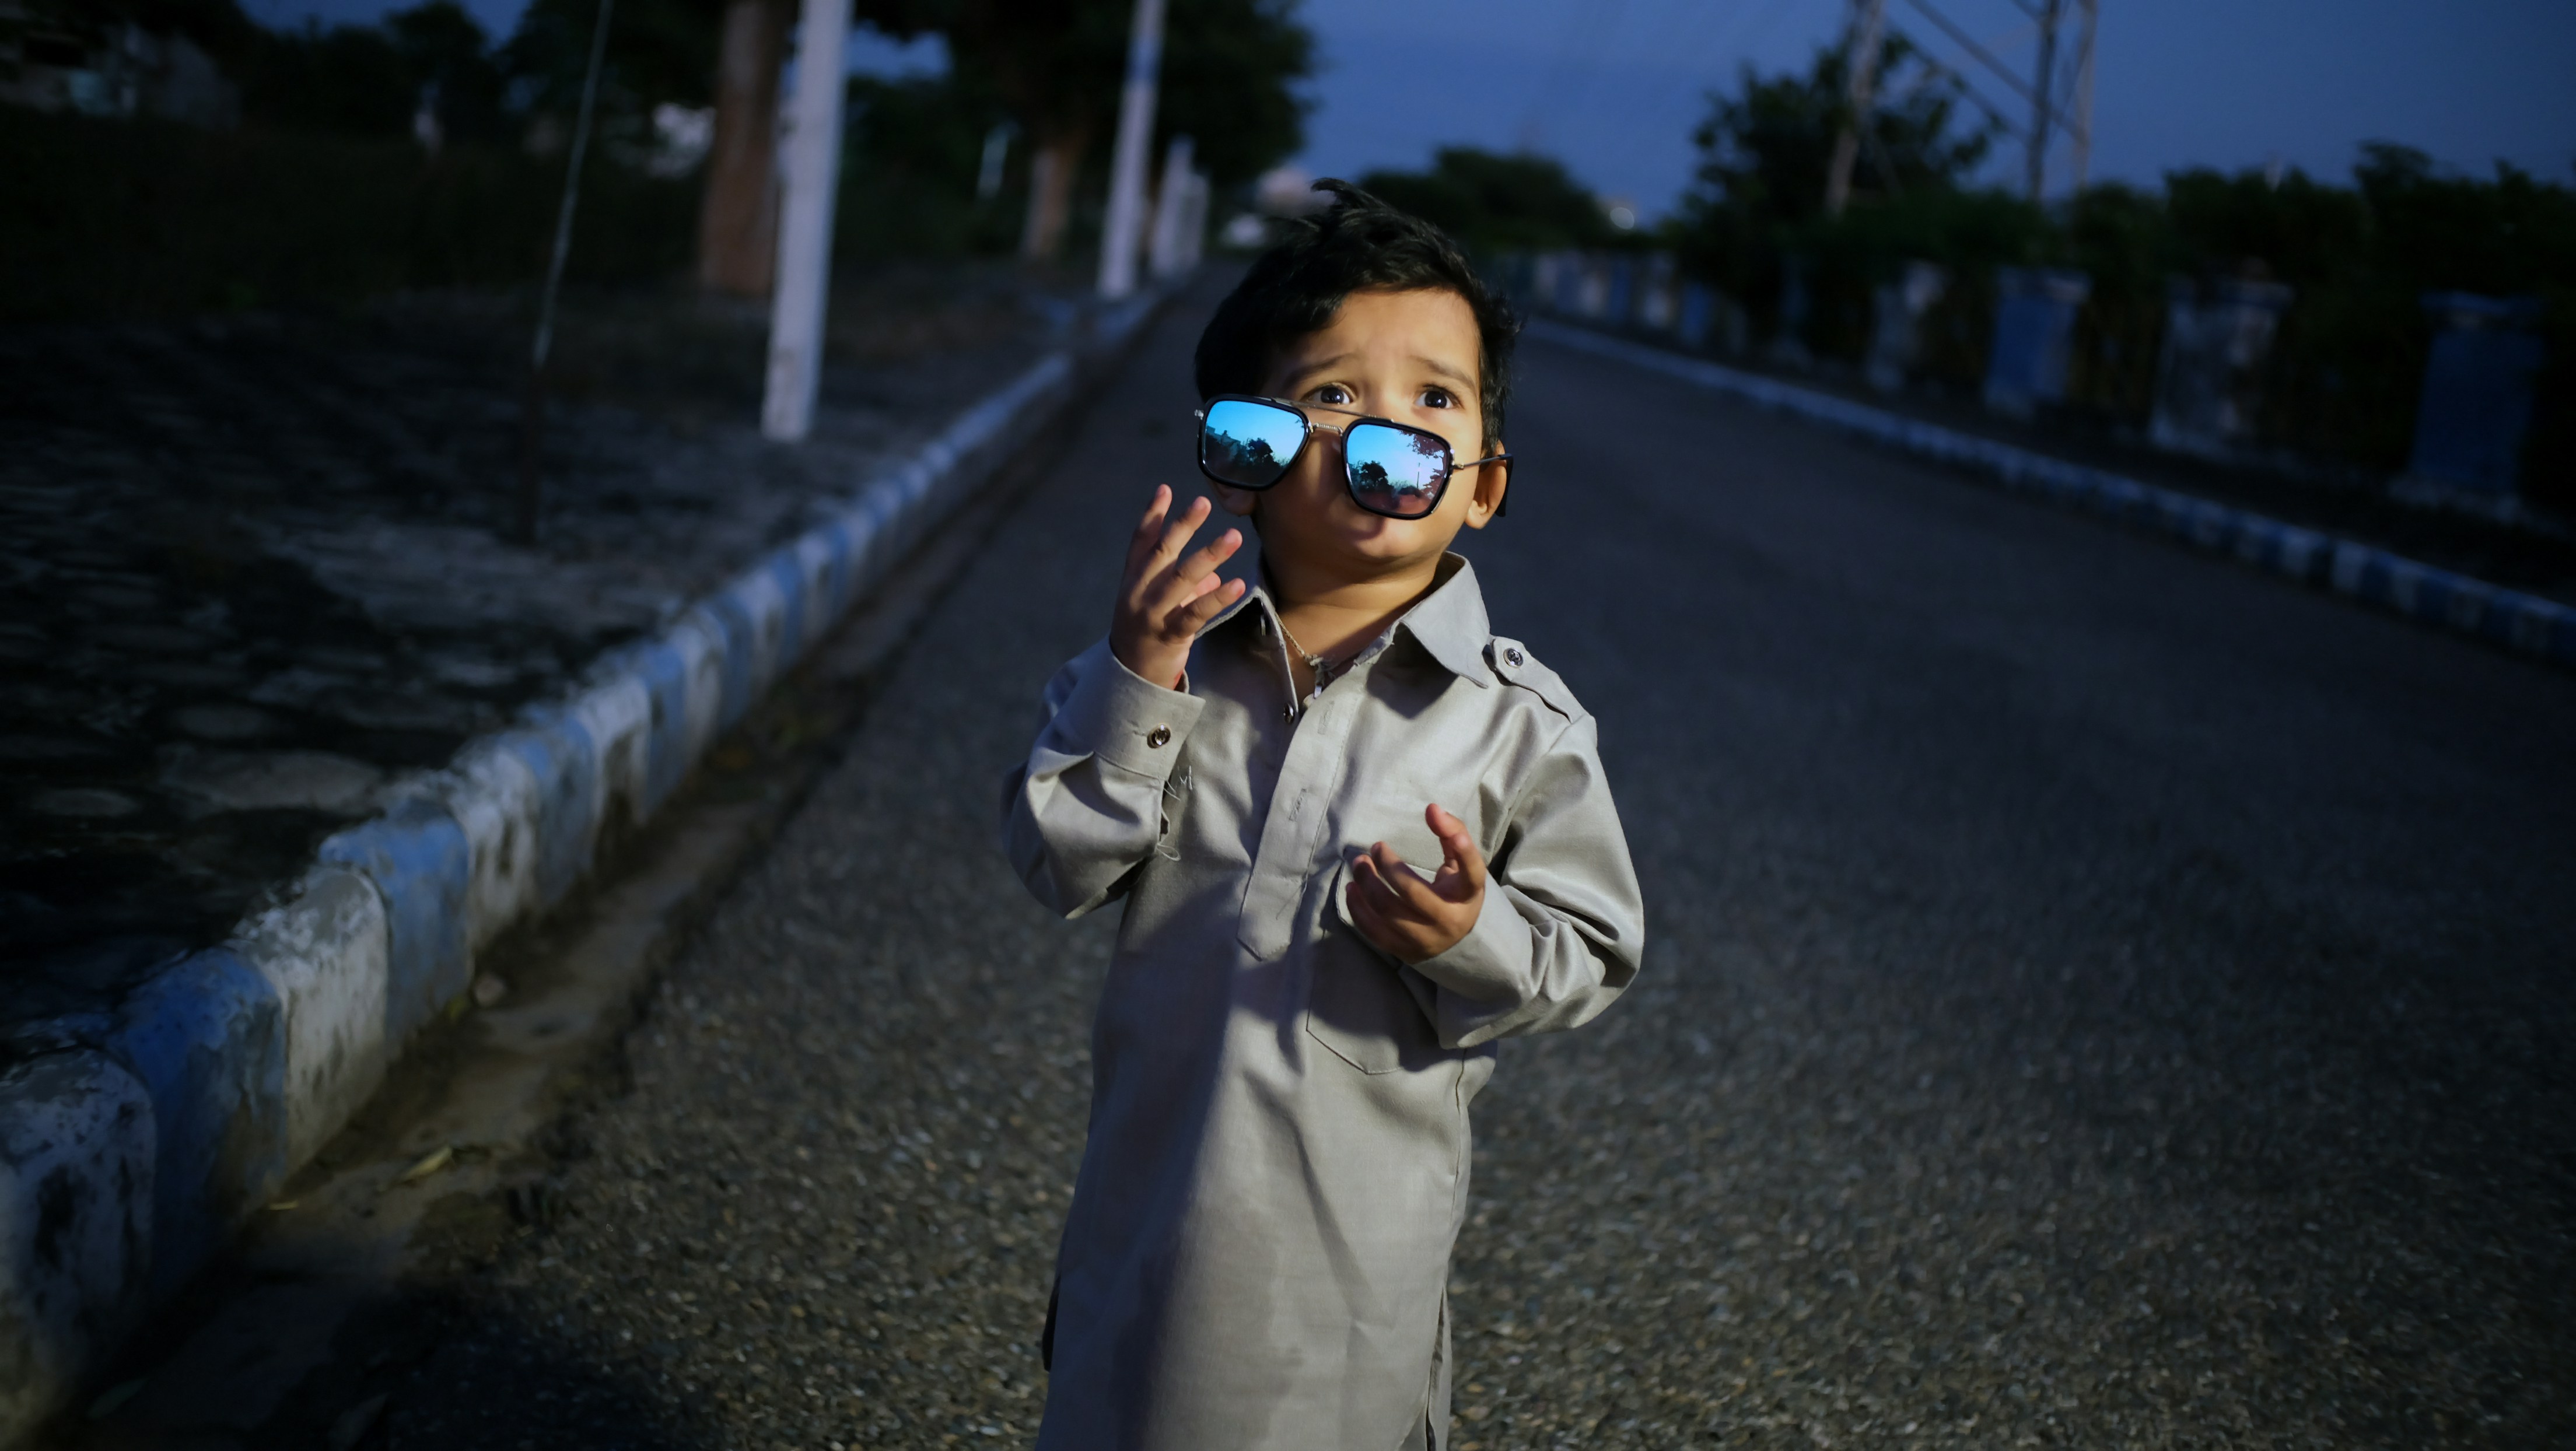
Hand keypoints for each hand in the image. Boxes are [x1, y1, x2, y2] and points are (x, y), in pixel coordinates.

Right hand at [1111, 485, 1245, 687]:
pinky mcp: (1169, 635)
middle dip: (1183, 526)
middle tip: (1204, 502)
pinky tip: (1237, 584)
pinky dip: (1217, 597)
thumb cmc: (1148, 632)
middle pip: (1162, 553)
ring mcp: (1152, 613)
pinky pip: (1196, 613)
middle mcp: (1139, 592)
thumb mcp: (1158, 603)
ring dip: (1209, 555)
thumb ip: (1184, 586)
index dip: (1152, 514)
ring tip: (1234, 536)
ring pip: (1181, 579)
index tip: (1165, 488)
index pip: (1140, 541)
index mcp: (1133, 580)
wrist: (1130, 678)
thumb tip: (1213, 575)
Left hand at [1345, 805, 1486, 963]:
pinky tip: (1352, 889)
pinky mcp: (1404, 951)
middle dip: (1388, 866)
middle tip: (1375, 848)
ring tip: (1359, 864)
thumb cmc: (1455, 892)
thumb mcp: (1461, 866)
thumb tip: (1431, 808)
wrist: (1453, 938)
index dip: (1464, 851)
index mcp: (1468, 895)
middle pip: (1413, 892)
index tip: (1443, 823)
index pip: (1472, 874)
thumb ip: (1452, 834)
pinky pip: (1374, 932)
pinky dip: (1358, 909)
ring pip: (1388, 912)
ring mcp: (1425, 939)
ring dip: (1367, 884)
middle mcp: (1449, 920)